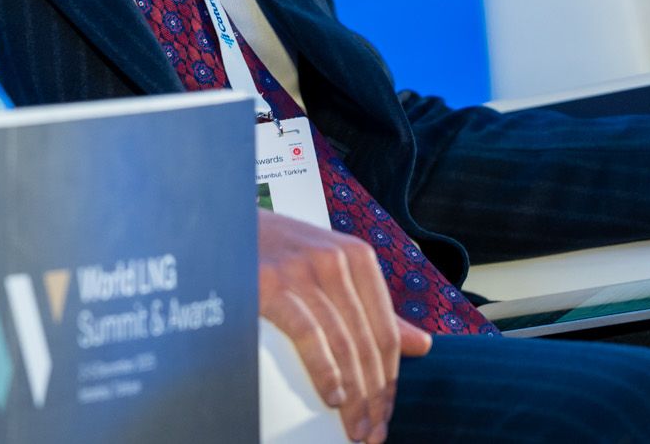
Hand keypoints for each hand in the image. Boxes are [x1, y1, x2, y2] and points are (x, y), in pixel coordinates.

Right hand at [258, 209, 431, 443]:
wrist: (227, 226)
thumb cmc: (282, 253)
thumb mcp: (334, 268)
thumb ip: (375, 307)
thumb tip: (422, 346)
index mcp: (359, 258)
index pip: (387, 331)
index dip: (390, 380)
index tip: (386, 414)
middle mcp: (336, 261)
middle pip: (367, 343)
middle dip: (373, 397)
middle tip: (371, 433)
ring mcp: (303, 271)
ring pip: (343, 344)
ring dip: (353, 395)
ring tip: (354, 427)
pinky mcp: (272, 285)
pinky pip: (309, 335)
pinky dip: (324, 370)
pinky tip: (331, 397)